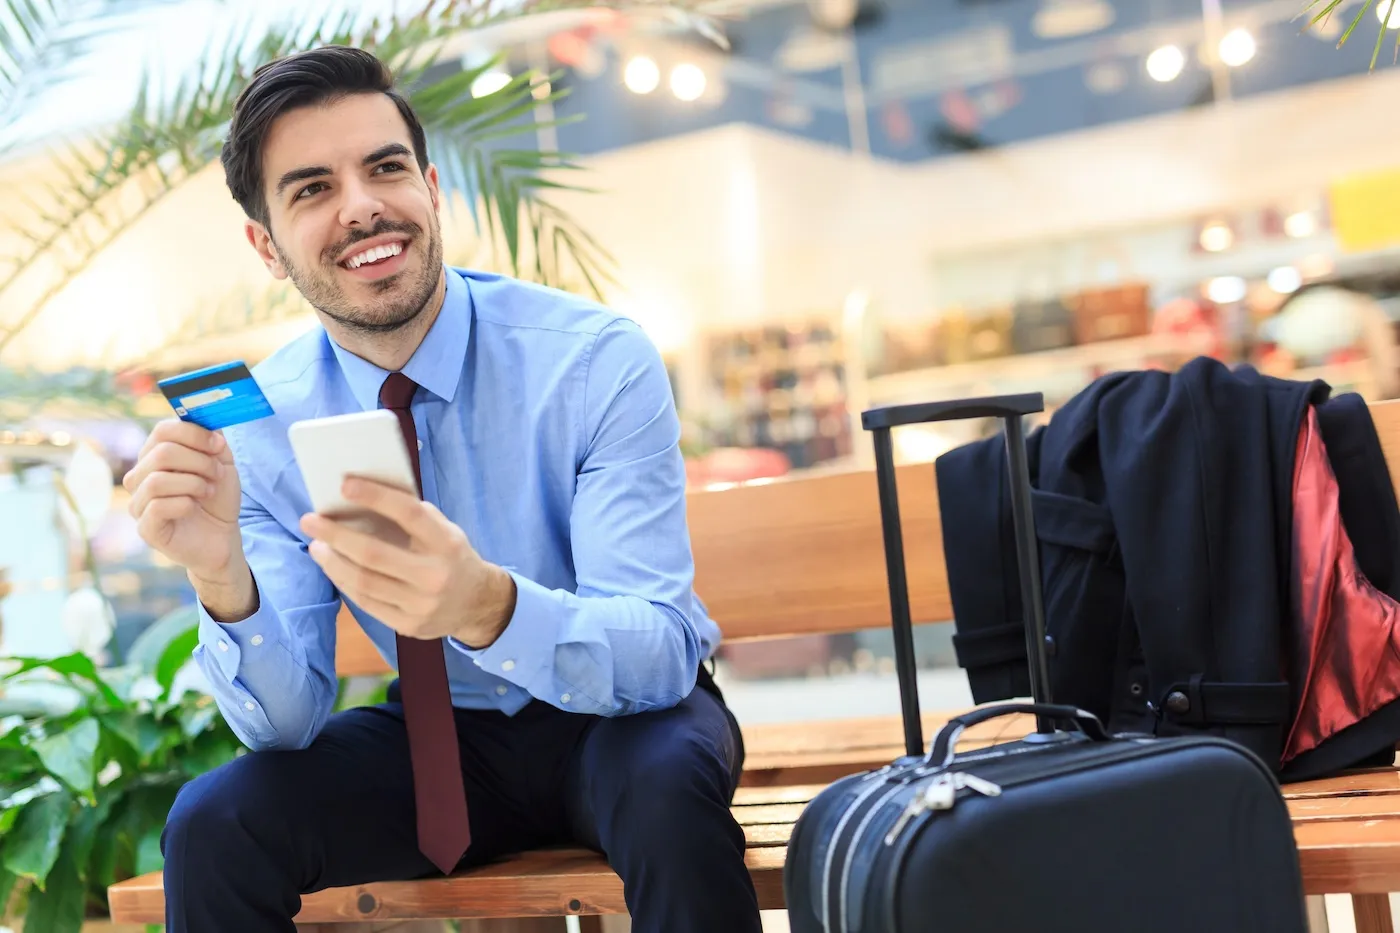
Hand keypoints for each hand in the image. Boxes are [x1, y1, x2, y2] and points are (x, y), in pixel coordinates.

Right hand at [123, 419, 244, 584]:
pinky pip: (157, 507)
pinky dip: (184, 503)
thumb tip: (205, 415)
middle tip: (217, 473)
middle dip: (199, 461)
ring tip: (209, 490)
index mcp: (155, 456)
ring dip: (193, 483)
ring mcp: (139, 503)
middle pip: (161, 453)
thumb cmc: (217, 498)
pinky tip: (193, 507)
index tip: (219, 445)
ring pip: (157, 480)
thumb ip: (213, 438)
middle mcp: (140, 477)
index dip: (193, 434)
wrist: (223, 537)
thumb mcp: (222, 462)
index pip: (162, 430)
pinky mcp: (145, 528)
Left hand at [300, 477, 516, 646]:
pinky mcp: (408, 625)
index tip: (345, 484)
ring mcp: (420, 604)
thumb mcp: (446, 532)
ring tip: (316, 545)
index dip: (376, 497)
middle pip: (374, 554)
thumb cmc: (453, 558)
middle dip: (336, 535)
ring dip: (333, 562)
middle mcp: (435, 575)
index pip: (409, 514)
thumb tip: (365, 500)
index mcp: (447, 544)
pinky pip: (366, 603)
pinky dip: (344, 582)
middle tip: (310, 521)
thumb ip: (415, 518)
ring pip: (364, 581)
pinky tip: (333, 568)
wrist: (477, 605)